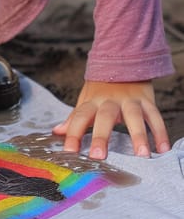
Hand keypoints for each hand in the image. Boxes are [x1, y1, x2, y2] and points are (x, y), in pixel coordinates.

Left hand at [52, 80, 170, 159]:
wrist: (121, 61)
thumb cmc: (101, 88)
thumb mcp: (85, 100)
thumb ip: (74, 118)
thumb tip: (57, 131)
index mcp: (92, 102)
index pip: (79, 117)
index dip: (73, 133)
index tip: (69, 151)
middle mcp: (109, 101)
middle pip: (104, 117)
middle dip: (101, 136)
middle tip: (99, 156)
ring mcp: (129, 100)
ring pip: (134, 116)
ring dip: (138, 135)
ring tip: (142, 155)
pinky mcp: (146, 100)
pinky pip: (155, 116)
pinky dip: (160, 131)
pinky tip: (162, 149)